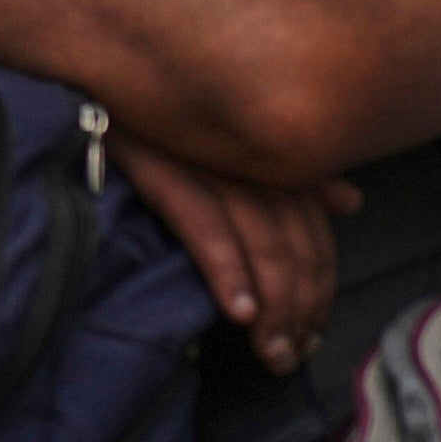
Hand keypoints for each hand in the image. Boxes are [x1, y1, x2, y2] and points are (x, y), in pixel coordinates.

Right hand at [113, 130, 355, 368]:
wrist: (89, 85)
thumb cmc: (165, 126)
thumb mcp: (234, 148)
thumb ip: (295, 177)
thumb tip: (352, 202)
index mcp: (270, 155)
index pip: (314, 236)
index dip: (318, 291)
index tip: (310, 335)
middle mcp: (249, 158)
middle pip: (294, 245)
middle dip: (299, 309)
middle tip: (289, 356)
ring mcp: (206, 162)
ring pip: (262, 244)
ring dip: (272, 306)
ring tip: (269, 350)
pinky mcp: (160, 169)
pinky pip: (205, 228)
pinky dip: (227, 270)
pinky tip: (237, 311)